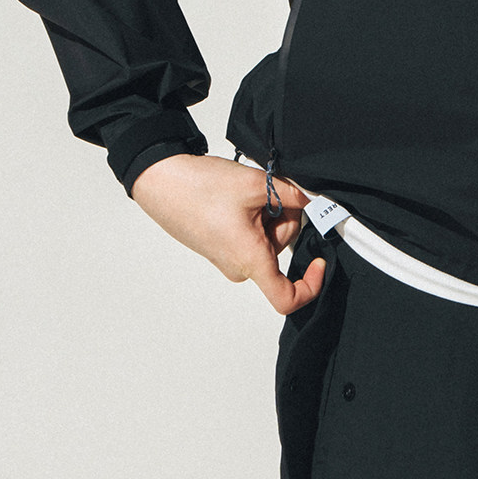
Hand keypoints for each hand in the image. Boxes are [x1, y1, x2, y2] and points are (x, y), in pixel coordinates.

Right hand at [130, 153, 325, 313]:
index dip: (311, 285)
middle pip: (281, 250)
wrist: (159, 180)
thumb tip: (312, 201)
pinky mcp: (220, 249)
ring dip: (266, 215)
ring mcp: (228, 260)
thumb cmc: (197, 187)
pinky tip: (236, 200)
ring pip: (266, 241)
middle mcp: (239, 267)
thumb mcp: (256, 184)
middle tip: (266, 194)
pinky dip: (252, 217)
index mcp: (250, 260)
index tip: (318, 263)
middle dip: (283, 219)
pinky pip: (250, 237)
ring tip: (244, 195)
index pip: (287, 298)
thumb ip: (293, 195)